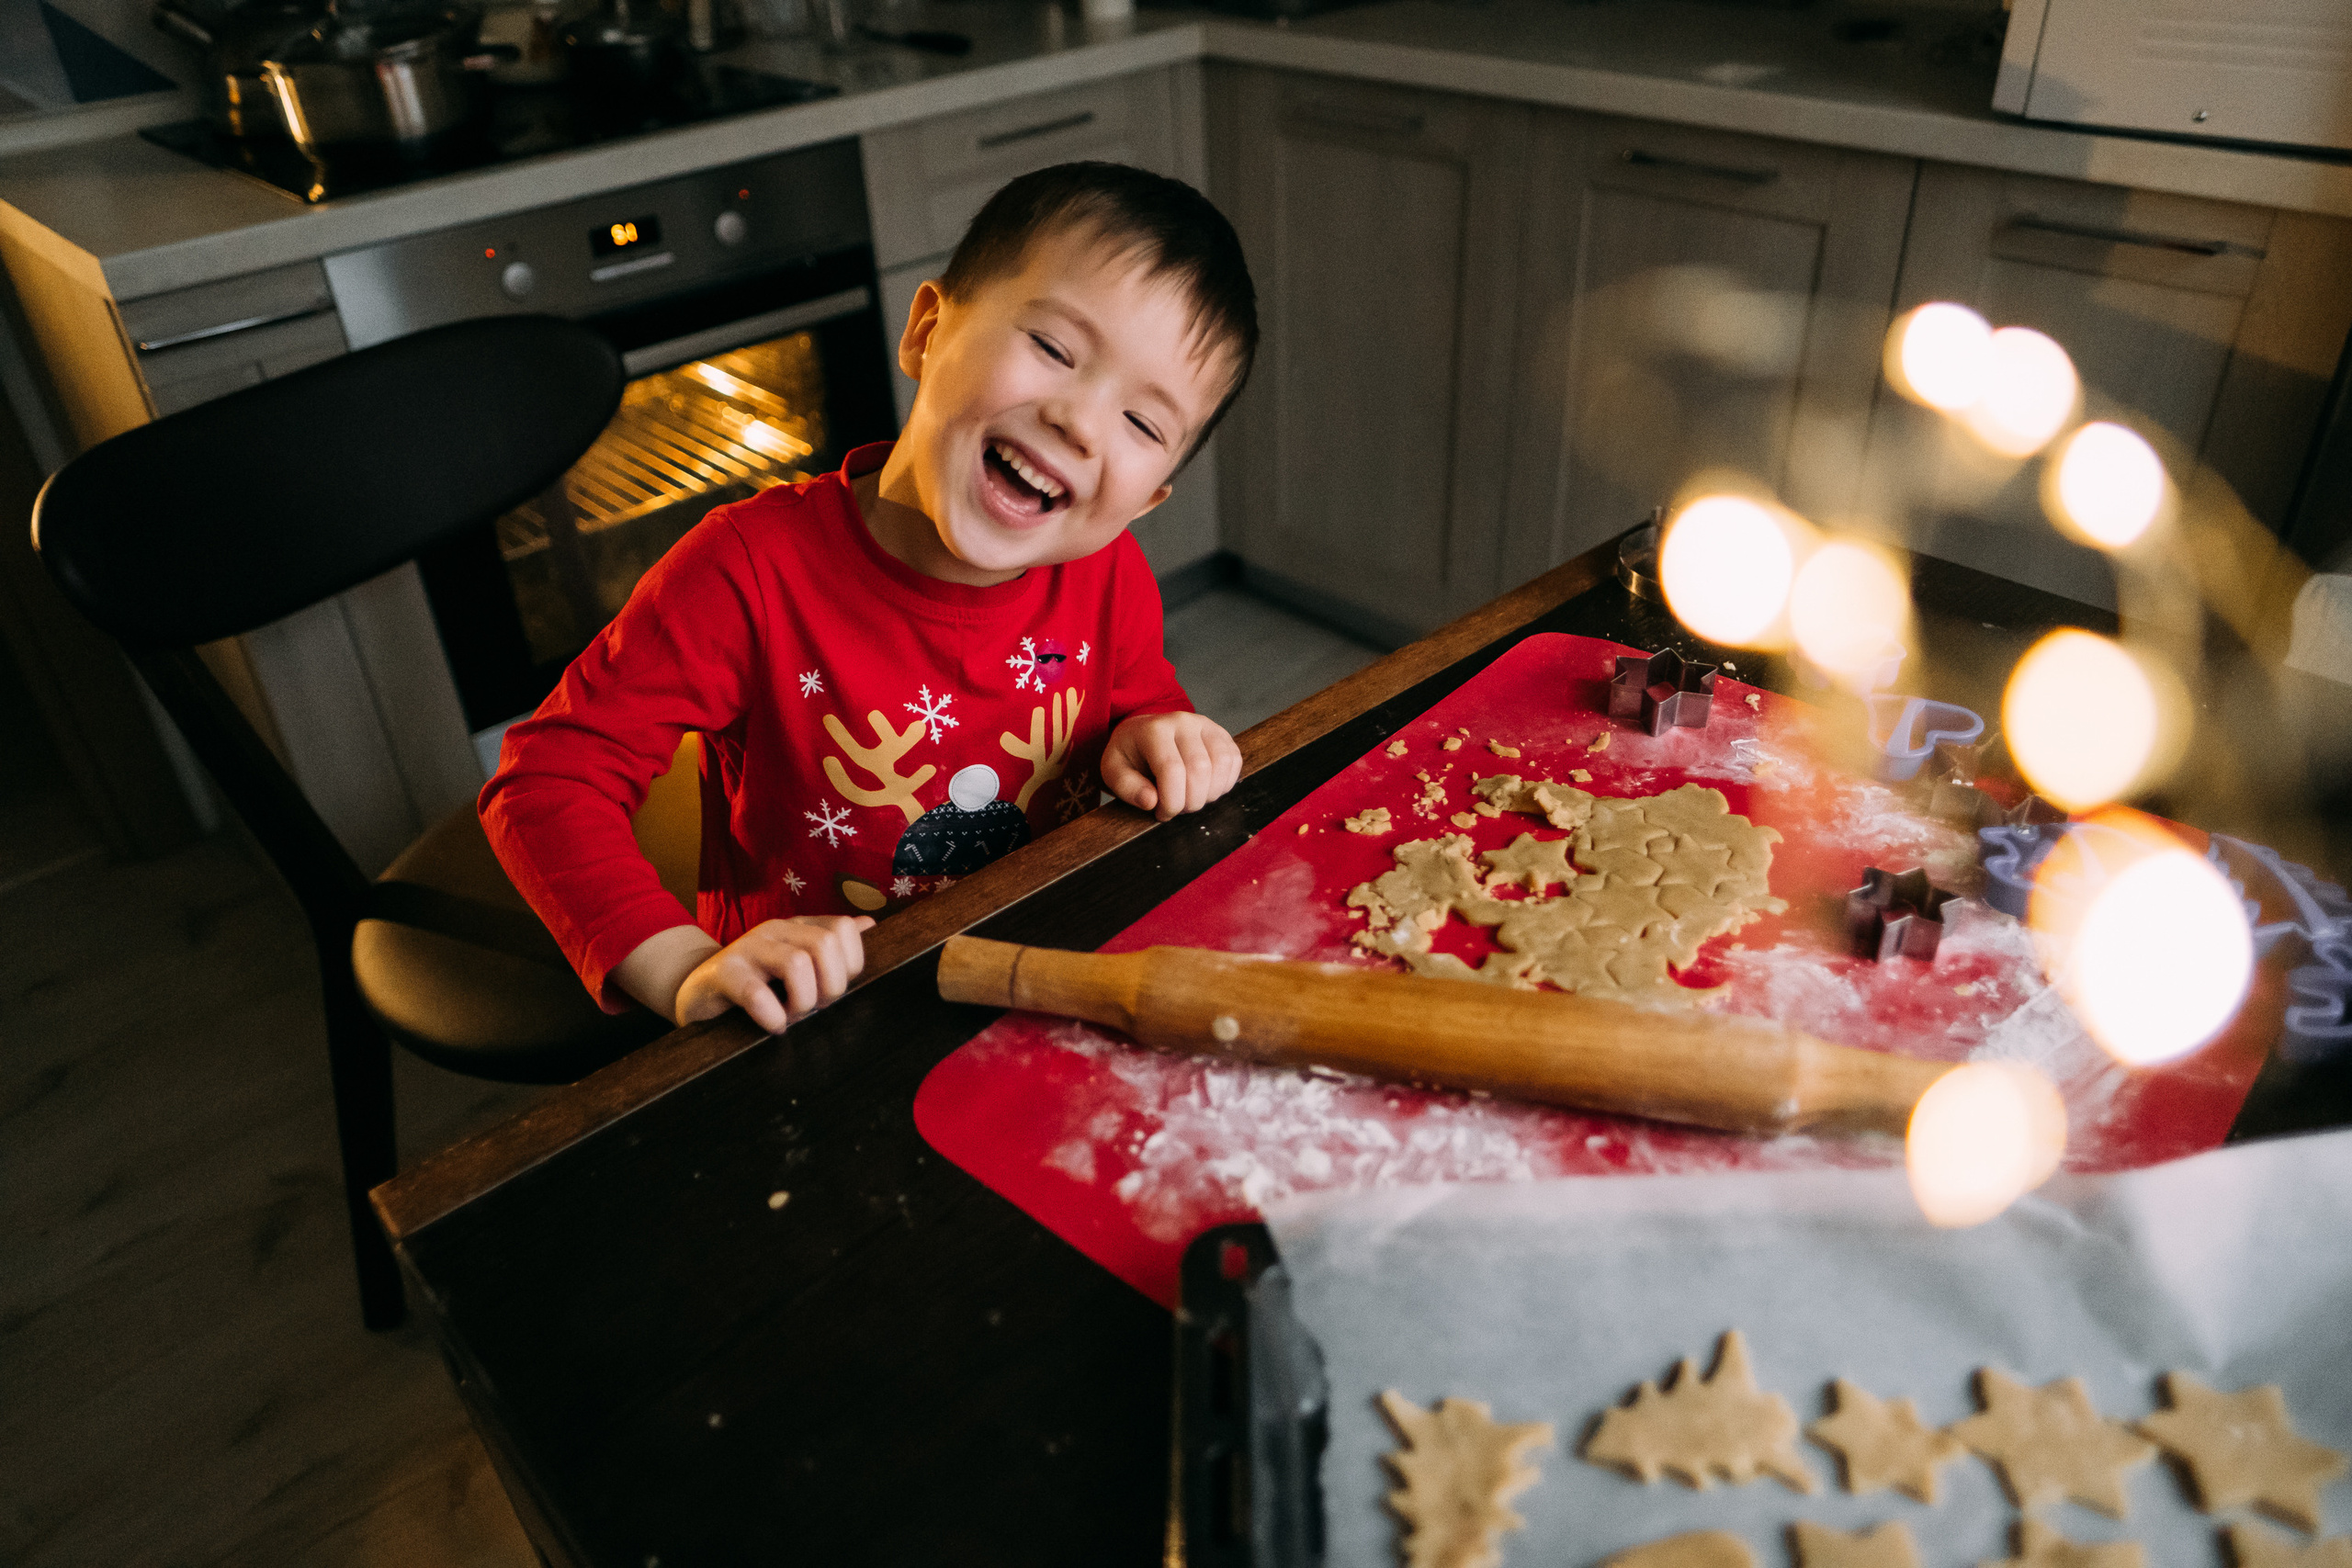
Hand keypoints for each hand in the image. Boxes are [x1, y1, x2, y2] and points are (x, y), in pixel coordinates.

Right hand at [639, 916, 872, 1031]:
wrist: (696, 991)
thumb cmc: (754, 982)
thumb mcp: (794, 962)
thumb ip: (830, 946)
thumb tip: (869, 924)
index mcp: (798, 927)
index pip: (844, 930)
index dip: (850, 966)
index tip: (832, 991)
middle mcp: (775, 931)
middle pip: (825, 944)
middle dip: (829, 986)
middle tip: (814, 1008)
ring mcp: (747, 948)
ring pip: (796, 963)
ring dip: (802, 1001)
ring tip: (792, 1016)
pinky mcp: (722, 974)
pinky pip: (756, 993)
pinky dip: (772, 1016)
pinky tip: (773, 1025)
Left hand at [1101, 710, 1241, 820]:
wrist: (1144, 734)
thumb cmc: (1130, 755)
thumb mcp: (1113, 771)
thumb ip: (1127, 788)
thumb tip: (1151, 801)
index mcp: (1153, 730)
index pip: (1171, 769)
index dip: (1171, 801)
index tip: (1162, 814)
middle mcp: (1182, 722)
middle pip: (1199, 769)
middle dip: (1190, 801)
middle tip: (1177, 809)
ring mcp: (1205, 725)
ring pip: (1221, 765)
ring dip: (1209, 794)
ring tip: (1190, 799)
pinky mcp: (1221, 733)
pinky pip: (1234, 761)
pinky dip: (1224, 784)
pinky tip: (1206, 789)